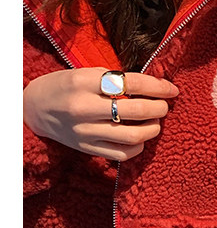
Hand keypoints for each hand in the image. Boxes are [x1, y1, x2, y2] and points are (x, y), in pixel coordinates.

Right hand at [23, 67, 178, 160]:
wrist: (34, 109)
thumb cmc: (66, 87)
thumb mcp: (86, 74)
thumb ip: (116, 79)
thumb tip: (157, 87)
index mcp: (83, 82)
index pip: (131, 83)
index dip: (158, 87)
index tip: (172, 89)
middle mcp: (84, 107)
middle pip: (136, 110)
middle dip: (159, 108)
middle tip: (164, 106)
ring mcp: (85, 131)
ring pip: (134, 135)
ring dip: (153, 128)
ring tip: (155, 122)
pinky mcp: (87, 148)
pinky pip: (124, 153)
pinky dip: (139, 146)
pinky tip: (140, 137)